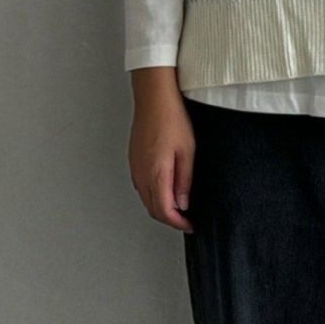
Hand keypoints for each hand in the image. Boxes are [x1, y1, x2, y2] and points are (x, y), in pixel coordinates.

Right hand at [128, 72, 194, 232]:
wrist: (154, 98)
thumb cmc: (172, 120)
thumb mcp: (188, 152)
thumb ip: (184, 181)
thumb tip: (182, 203)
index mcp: (156, 174)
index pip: (164, 211)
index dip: (178, 223)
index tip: (190, 225)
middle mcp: (141, 174)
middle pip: (152, 209)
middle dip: (169, 218)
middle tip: (186, 219)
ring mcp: (135, 167)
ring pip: (145, 199)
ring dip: (160, 207)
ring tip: (179, 207)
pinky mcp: (133, 161)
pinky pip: (141, 186)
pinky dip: (153, 195)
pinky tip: (166, 189)